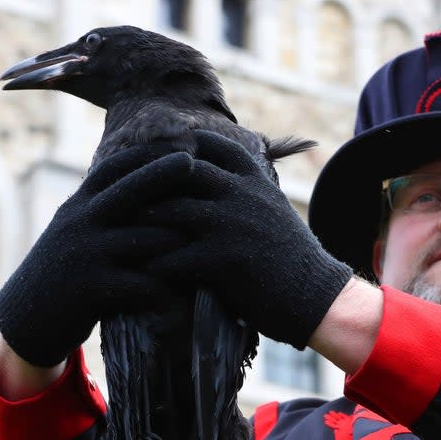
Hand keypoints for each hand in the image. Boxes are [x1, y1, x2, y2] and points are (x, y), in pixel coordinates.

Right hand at [0, 145, 194, 366]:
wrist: (27, 318)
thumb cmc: (65, 273)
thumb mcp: (75, 232)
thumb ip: (102, 210)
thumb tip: (143, 184)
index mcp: (79, 206)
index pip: (114, 168)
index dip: (146, 154)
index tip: (179, 143)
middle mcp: (80, 222)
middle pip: (128, 189)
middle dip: (163, 173)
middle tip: (195, 162)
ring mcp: (84, 253)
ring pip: (143, 239)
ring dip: (178, 243)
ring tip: (209, 244)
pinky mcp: (90, 288)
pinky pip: (140, 283)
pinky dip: (166, 287)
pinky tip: (188, 292)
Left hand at [147, 131, 352, 347]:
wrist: (316, 295)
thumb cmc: (292, 258)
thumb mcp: (273, 210)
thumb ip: (245, 192)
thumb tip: (212, 180)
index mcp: (254, 178)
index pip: (208, 144)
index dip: (177, 148)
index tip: (155, 160)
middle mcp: (241, 193)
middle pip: (181, 171)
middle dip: (151, 181)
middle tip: (126, 196)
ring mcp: (230, 224)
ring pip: (170, 210)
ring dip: (143, 223)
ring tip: (125, 236)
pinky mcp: (222, 260)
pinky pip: (174, 256)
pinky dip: (154, 264)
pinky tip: (142, 272)